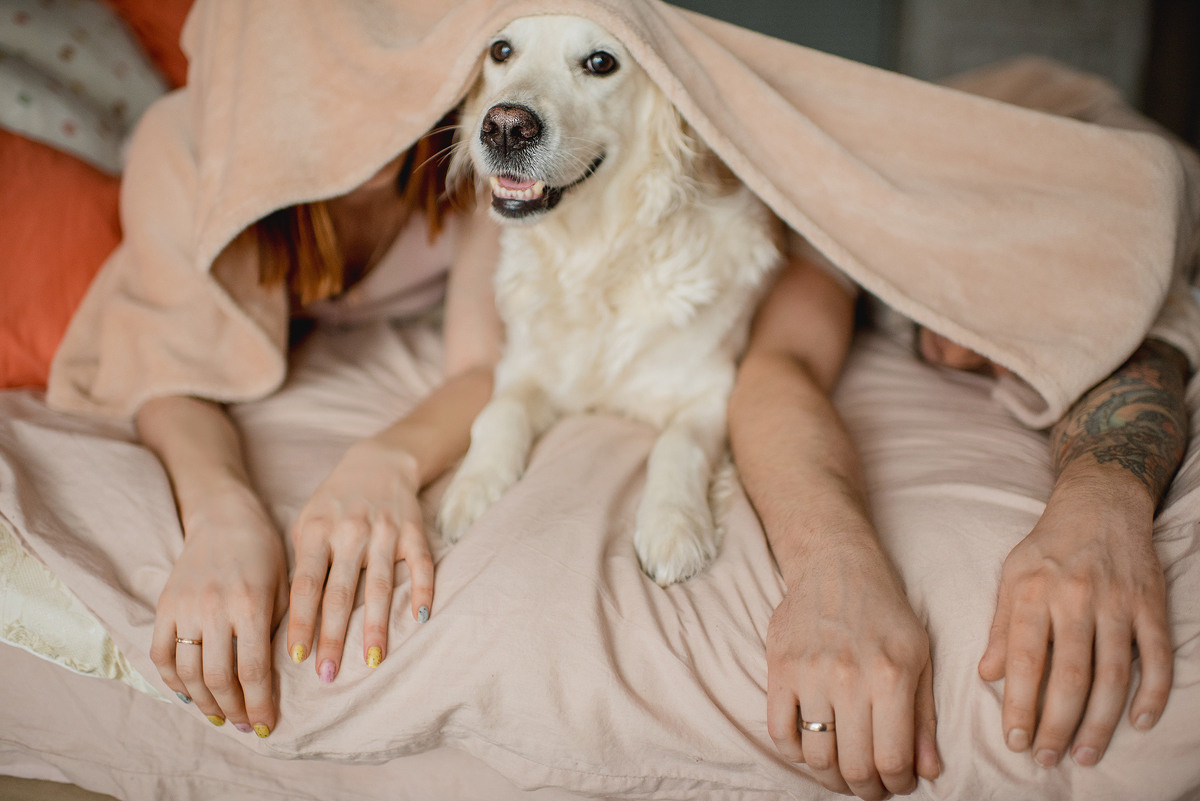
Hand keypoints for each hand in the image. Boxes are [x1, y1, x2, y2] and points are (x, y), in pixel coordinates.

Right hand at [150, 486, 287, 735]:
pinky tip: (190, 694)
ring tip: (220, 715)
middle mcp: (214, 608)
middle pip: (218, 677)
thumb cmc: (265, 552)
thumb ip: (279, 630)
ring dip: (204, 701)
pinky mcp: (165, 605)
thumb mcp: (284, 588)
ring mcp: (185, 607)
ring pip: (188, 672)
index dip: (258, 704)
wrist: (225, 517)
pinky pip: (161, 655)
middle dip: (233, 709)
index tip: (266, 726)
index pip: (253, 670)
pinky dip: (173, 681)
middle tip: (244, 725)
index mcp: (251, 604)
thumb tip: (279, 679)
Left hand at [287, 437, 433, 681]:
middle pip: (340, 593)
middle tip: (327, 674)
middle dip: (333, 637)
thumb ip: (301, 564)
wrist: (379, 462)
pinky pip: (420, 565)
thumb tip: (286, 618)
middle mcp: (351, 532)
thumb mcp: (307, 523)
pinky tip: (421, 618)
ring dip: (376, 626)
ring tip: (373, 661)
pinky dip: (422, 590)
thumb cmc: (335, 503)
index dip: (300, 622)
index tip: (295, 658)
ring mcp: (385, 532)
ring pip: (379, 585)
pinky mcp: (413, 531)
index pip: (306, 585)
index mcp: (317, 531)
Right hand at [766, 543, 940, 798]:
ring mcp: (809, 674)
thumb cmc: (885, 610)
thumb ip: (924, 716)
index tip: (897, 784)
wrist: (835, 563)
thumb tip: (929, 772)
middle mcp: (848, 678)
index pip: (892, 760)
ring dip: (831, 778)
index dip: (896, 785)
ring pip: (816, 757)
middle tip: (870, 787)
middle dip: (866, 790)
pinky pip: (780, 732)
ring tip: (842, 772)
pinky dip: (796, 753)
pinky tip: (812, 747)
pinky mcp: (779, 668)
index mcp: (891, 676)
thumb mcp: (919, 655)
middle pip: (854, 767)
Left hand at [979, 474, 1170, 767]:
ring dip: (1101, 720)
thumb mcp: (1011, 576)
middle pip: (1069, 674)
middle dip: (1057, 723)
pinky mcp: (1151, 604)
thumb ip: (1000, 627)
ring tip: (1085, 753)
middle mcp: (1075, 598)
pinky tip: (1139, 722)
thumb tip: (987, 674)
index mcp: (1033, 592)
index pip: (1025, 659)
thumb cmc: (1048, 547)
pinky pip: (1156, 655)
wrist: (1100, 504)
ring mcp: (1117, 602)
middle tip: (1048, 759)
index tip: (1015, 741)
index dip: (1020, 704)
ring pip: (1112, 673)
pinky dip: (1152, 692)